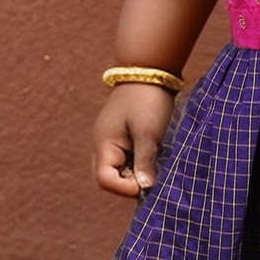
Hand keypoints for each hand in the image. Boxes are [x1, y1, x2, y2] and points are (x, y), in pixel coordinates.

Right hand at [93, 83, 176, 197]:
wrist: (150, 71)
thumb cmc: (148, 100)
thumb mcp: (148, 133)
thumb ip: (145, 161)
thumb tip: (146, 188)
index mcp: (103, 144)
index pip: (105, 180)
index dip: (125, 188)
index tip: (149, 181)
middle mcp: (103, 145)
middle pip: (110, 178)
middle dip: (131, 183)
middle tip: (154, 174)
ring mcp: (112, 141)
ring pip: (120, 170)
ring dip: (137, 172)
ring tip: (156, 164)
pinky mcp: (123, 137)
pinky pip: (127, 159)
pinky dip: (140, 163)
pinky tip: (155, 156)